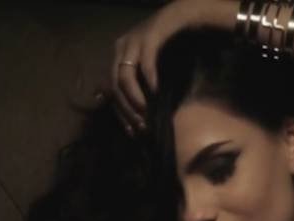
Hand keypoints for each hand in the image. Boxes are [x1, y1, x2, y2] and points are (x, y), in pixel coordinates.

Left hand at [107, 0, 206, 134]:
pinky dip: (149, 80)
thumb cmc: (168, 43)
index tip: (131, 131)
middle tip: (140, 126)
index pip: (111, 90)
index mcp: (117, 56)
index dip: (119, 112)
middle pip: (114, 85)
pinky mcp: (148, 38)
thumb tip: (138, 111)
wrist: (182, 16)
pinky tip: (155, 92)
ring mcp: (132, 42)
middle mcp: (120, 48)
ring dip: (133, 98)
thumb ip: (139, 82)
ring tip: (145, 112)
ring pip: (124, 77)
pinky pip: (144, 63)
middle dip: (126, 109)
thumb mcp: (148, 64)